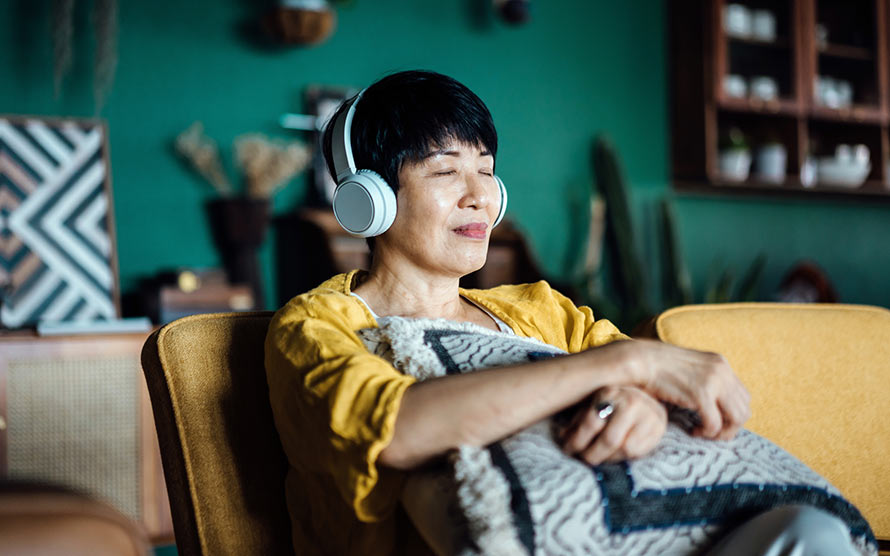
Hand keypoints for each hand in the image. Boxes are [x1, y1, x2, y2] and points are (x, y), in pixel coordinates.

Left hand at [558, 386, 666, 464]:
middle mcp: (631, 402)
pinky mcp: (659, 427)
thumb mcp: (593, 403)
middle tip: (583, 459)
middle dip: (592, 454)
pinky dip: (623, 457)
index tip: (567, 449)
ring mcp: (648, 415)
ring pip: (625, 449)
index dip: (577, 440)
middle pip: (610, 439)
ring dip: (608, 458)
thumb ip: (579, 420)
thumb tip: (562, 437)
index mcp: (610, 393)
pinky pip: (639, 452)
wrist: (644, 393)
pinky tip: (614, 454)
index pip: (591, 422)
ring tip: (598, 457)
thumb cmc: (610, 402)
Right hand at [617, 339, 750, 440]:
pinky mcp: (701, 394)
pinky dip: (706, 433)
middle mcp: (722, 370)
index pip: (743, 396)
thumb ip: (705, 380)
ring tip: (703, 433)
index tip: (714, 422)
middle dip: (730, 427)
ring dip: (722, 432)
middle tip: (711, 433)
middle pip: (744, 409)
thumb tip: (715, 402)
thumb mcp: (689, 368)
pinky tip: (692, 431)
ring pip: (736, 419)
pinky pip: (715, 424)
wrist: (640, 359)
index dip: (731, 414)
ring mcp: (714, 381)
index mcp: (720, 364)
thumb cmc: (657, 368)